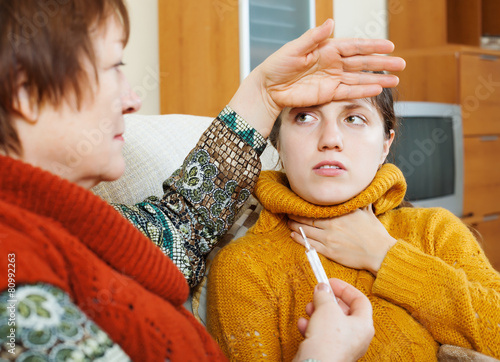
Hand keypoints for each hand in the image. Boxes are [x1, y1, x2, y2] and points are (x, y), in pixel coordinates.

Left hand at [229, 19, 405, 136]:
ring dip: (377, 79)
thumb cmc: (278, 65)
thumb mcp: (294, 48)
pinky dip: (363, 91)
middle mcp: (333, 63)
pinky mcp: (328, 94)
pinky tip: (377, 89)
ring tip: (395, 79)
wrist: (268, 88)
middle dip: (382, 63)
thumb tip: (330, 23)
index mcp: (327, 49)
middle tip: (401, 64)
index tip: (390, 46)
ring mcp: (332, 79)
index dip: (372, 46)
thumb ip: (313, 37)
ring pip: (359, 78)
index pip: (355, 46)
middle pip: (362, 62)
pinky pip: (349, 92)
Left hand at [288, 205, 396, 274]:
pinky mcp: (329, 252)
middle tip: (289, 212)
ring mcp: (329, 239)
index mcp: (340, 214)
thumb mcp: (366, 212)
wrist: (380, 253)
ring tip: (289, 222)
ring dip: (295, 226)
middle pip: (308, 218)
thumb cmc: (375, 233)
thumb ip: (358, 202)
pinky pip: (310, 244)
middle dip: (296, 215)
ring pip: (307, 231)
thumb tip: (358, 190)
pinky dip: (300, 239)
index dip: (305, 206)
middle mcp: (332, 225)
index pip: (317, 208)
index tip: (298, 203)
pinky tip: (293, 235)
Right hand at [293, 278, 373, 361]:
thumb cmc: (328, 339)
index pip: (360, 300)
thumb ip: (325, 294)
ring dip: (317, 312)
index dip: (345, 288)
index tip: (330, 282)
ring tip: (309, 308)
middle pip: (344, 311)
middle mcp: (356, 337)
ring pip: (331, 323)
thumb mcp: (326, 308)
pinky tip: (303, 324)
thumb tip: (322, 287)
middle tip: (318, 294)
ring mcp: (343, 346)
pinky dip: (312, 327)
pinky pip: (322, 335)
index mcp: (364, 325)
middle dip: (328, 301)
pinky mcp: (329, 352)